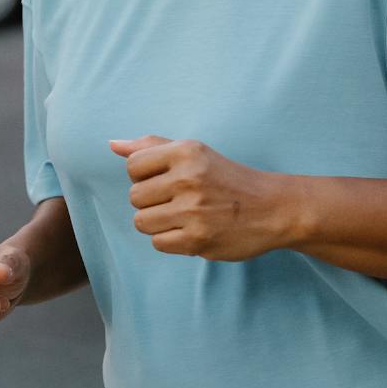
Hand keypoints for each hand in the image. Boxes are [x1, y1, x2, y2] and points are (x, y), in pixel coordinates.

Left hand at [112, 136, 294, 260]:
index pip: (133, 166)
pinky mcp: (198, 239)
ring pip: (142, 222)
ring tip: (183, 217)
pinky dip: (171, 240)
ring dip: (158, 223)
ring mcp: (193, 211)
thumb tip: (112, 144)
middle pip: (135, 197)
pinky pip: (158, 243)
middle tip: (179, 200)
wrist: (274, 207)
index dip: (145, 177)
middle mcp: (188, 178)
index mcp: (187, 151)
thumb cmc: (229, 178)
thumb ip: (152, 147)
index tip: (167, 180)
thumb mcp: (195, 153)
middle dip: (152, 201)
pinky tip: (191, 231)